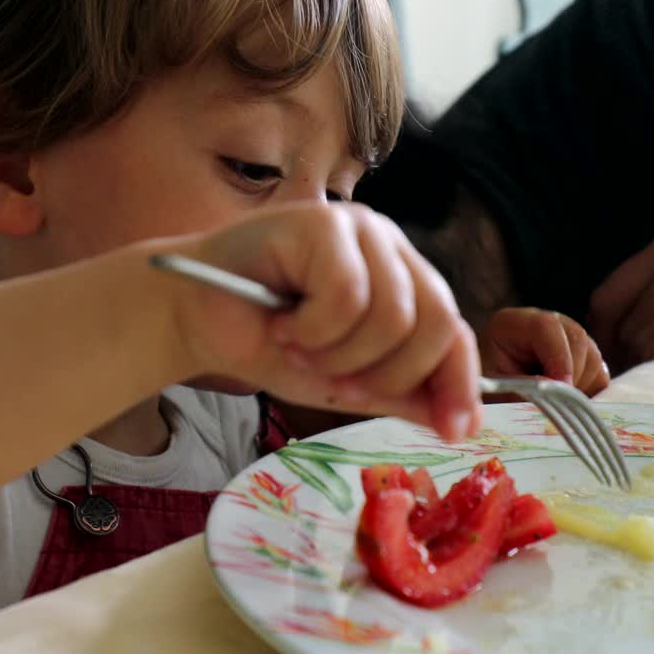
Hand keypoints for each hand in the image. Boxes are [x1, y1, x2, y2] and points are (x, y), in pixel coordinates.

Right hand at [170, 203, 482, 440]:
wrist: (194, 320)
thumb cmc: (266, 344)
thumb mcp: (344, 381)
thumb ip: (399, 394)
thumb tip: (458, 422)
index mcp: (403, 279)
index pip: (454, 329)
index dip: (460, 382)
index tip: (454, 431)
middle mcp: (390, 247)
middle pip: (437, 321)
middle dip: (388, 373)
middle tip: (338, 381)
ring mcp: (359, 228)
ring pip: (392, 314)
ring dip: (340, 353)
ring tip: (298, 348)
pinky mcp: (323, 222)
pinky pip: (348, 295)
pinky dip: (313, 329)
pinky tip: (283, 323)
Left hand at [479, 308, 608, 396]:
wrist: (487, 393)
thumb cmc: (487, 389)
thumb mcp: (495, 388)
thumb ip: (522, 387)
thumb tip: (554, 387)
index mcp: (514, 323)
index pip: (546, 327)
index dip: (558, 357)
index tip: (560, 387)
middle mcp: (545, 322)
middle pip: (577, 339)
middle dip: (572, 375)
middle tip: (560, 403)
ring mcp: (566, 336)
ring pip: (592, 356)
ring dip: (581, 385)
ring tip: (558, 403)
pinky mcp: (581, 355)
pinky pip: (598, 371)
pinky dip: (589, 390)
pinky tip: (567, 402)